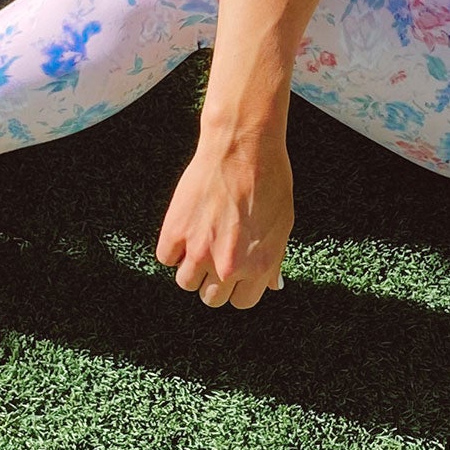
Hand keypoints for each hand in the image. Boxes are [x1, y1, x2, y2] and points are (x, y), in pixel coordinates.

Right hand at [156, 128, 292, 309]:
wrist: (241, 147)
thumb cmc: (269, 179)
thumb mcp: (283, 224)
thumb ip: (274, 260)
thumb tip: (272, 284)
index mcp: (258, 267)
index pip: (241, 302)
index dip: (237, 286)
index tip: (234, 273)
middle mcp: (228, 266)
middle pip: (210, 297)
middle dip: (213, 281)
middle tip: (215, 256)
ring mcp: (199, 250)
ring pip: (185, 282)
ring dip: (191, 267)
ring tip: (198, 242)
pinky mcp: (175, 231)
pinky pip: (166, 258)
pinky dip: (172, 248)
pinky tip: (185, 230)